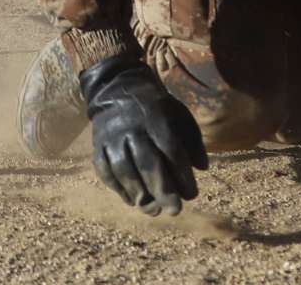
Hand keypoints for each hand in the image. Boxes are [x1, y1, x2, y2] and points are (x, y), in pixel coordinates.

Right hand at [79, 54, 207, 215]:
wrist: (117, 90)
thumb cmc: (156, 108)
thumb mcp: (179, 114)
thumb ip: (192, 140)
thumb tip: (203, 167)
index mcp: (156, 119)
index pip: (170, 150)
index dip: (181, 174)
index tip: (192, 194)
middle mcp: (132, 129)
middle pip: (147, 163)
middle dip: (162, 189)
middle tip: (175, 211)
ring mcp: (112, 139)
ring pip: (124, 170)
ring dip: (140, 193)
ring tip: (154, 210)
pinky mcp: (98, 148)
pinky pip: (106, 172)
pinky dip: (119, 189)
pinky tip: (132, 201)